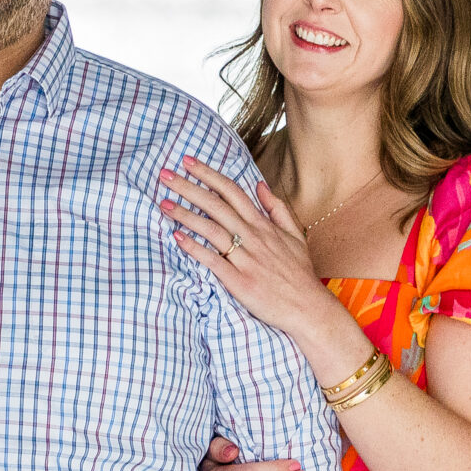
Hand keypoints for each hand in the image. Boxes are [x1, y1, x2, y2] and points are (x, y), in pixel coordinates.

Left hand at [159, 157, 333, 337]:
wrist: (307, 308)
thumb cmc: (299, 274)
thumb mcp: (294, 236)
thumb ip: (277, 209)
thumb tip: (260, 185)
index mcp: (262, 225)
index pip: (231, 191)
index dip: (208, 174)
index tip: (188, 162)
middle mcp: (253, 237)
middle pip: (216, 205)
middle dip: (188, 187)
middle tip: (164, 175)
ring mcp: (246, 259)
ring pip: (211, 229)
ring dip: (185, 215)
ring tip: (163, 204)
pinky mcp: (239, 281)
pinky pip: (212, 260)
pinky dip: (194, 248)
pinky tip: (176, 237)